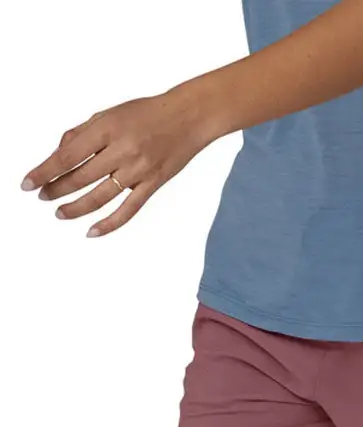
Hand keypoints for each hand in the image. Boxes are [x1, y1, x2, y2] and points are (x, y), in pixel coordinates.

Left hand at [21, 89, 211, 236]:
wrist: (188, 118)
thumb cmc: (149, 113)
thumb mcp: (110, 114)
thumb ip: (83, 132)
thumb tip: (61, 153)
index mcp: (106, 128)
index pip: (67, 156)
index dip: (44, 172)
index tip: (28, 183)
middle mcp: (122, 150)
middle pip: (80, 177)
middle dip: (56, 190)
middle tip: (42, 197)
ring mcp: (138, 170)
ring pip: (100, 196)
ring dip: (76, 208)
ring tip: (60, 214)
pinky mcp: (153, 183)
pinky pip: (128, 209)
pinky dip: (109, 223)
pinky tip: (92, 231)